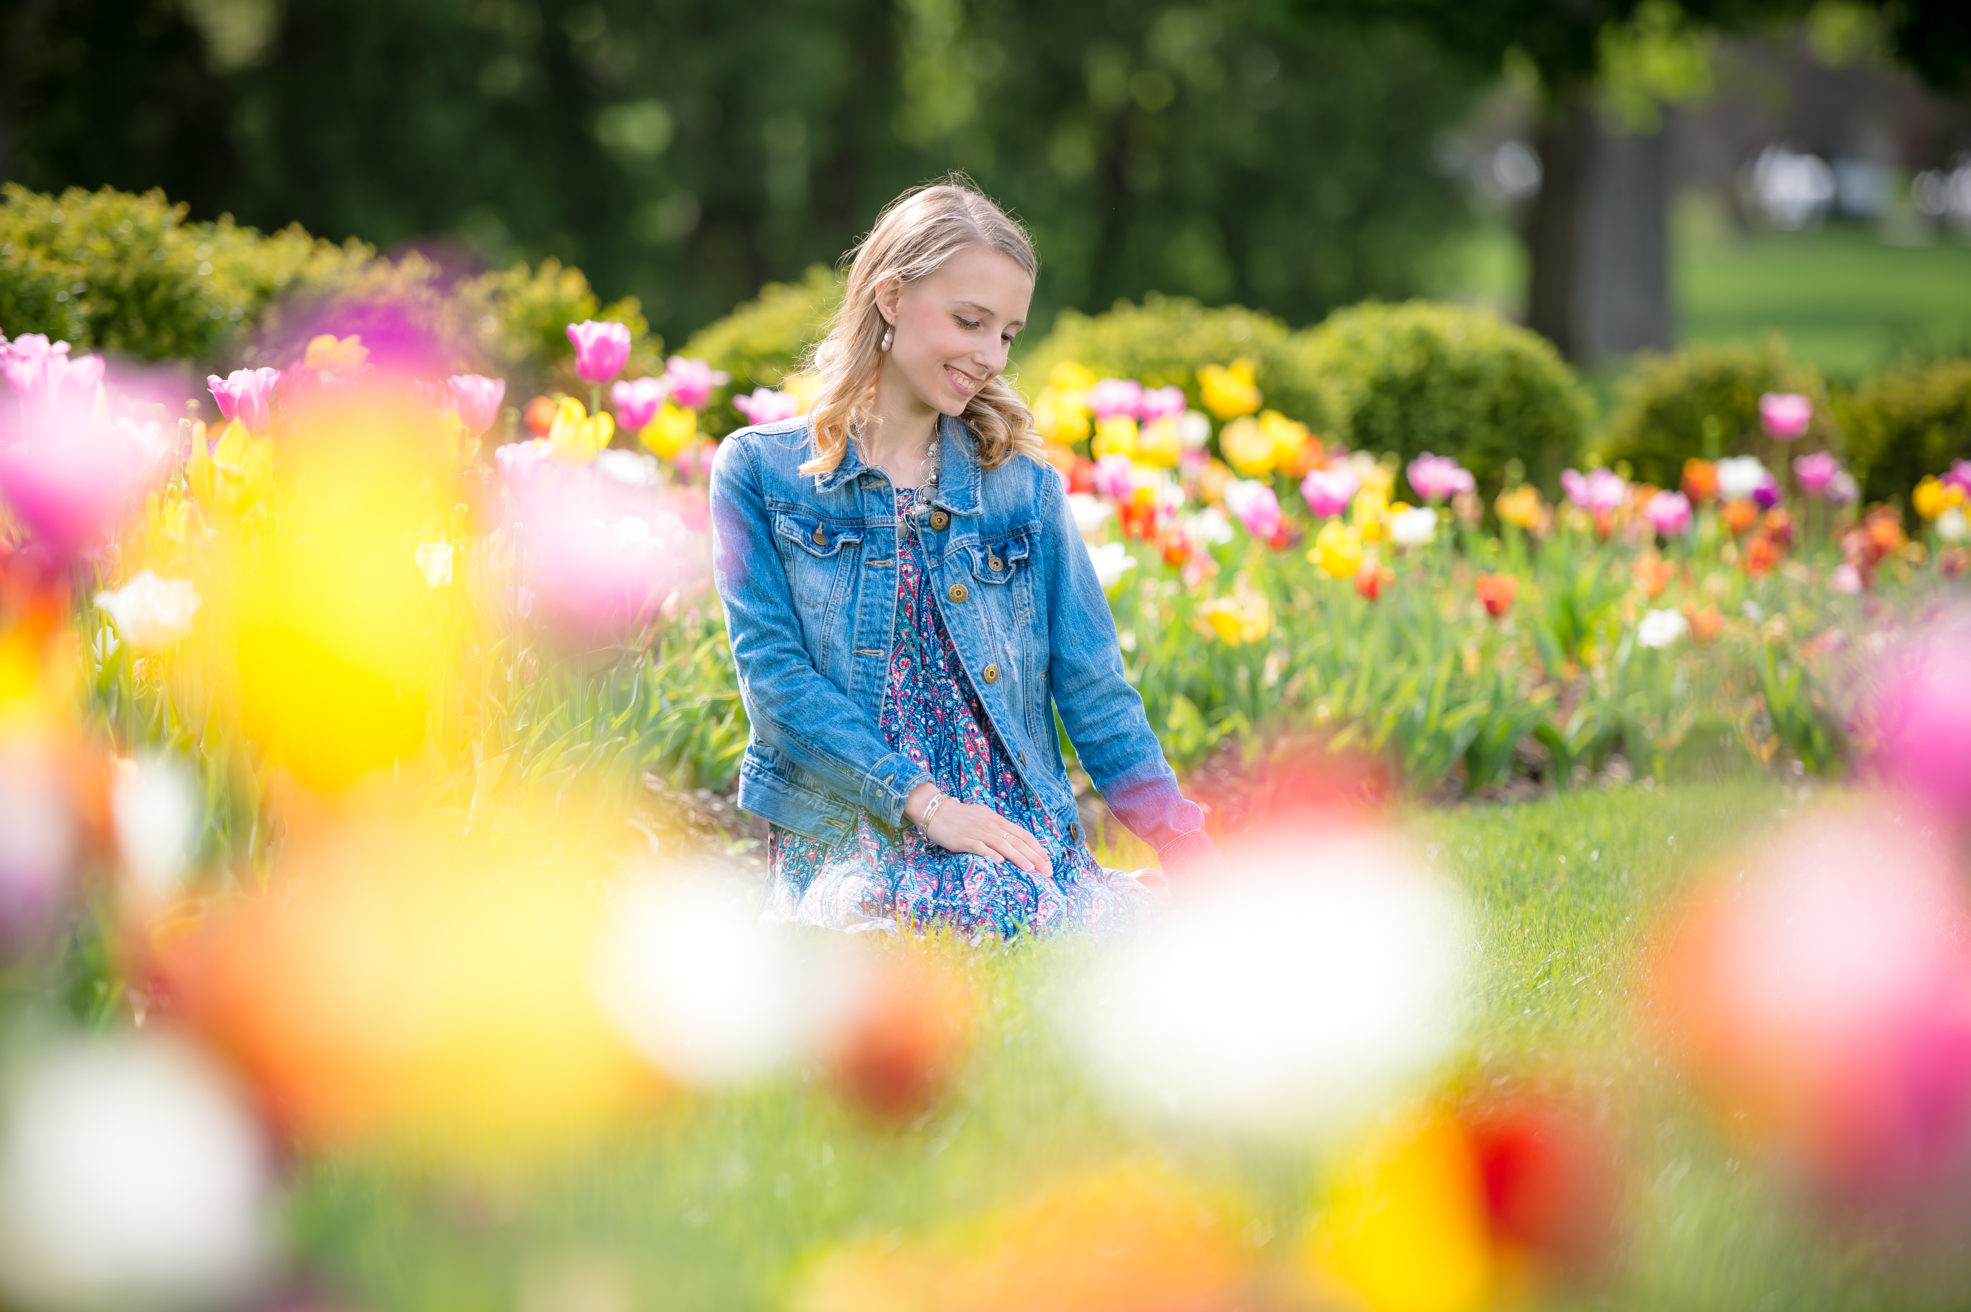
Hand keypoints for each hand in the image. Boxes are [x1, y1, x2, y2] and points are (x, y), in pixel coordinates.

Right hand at [911, 791, 1052, 877]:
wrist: (936, 810)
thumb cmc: (961, 817)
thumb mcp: (984, 819)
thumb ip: (999, 830)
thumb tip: (1015, 842)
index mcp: (999, 821)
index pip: (1024, 835)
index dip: (1038, 849)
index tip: (1048, 863)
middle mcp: (992, 825)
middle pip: (1017, 841)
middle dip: (1035, 857)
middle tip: (1047, 871)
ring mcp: (978, 832)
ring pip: (1002, 844)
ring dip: (1018, 857)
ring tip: (1030, 869)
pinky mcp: (963, 839)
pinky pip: (978, 846)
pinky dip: (989, 853)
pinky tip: (999, 861)